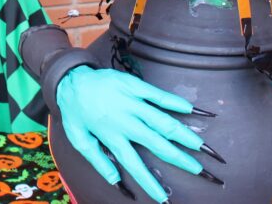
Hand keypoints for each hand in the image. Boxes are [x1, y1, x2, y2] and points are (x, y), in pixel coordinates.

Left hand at [56, 66, 222, 202]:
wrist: (70, 79)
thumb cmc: (75, 111)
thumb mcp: (79, 139)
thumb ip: (97, 161)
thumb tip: (116, 182)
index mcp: (111, 136)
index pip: (134, 164)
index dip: (149, 182)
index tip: (164, 198)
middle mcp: (124, 120)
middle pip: (156, 143)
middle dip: (179, 158)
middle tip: (199, 169)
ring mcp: (130, 101)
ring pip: (162, 120)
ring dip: (183, 134)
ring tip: (201, 145)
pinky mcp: (134, 85)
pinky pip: (157, 94)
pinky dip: (174, 102)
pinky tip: (191, 110)